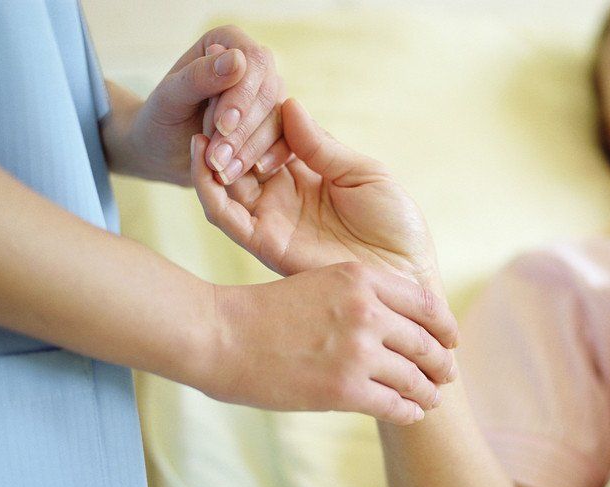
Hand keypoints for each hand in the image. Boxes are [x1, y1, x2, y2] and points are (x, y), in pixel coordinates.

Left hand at [123, 26, 286, 185]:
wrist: (163, 150)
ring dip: (251, 149)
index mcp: (229, 44)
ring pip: (279, 120)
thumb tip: (237, 59)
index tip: (222, 125)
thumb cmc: (161, 119)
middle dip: (243, 130)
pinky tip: (253, 171)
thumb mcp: (171, 97)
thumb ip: (200, 76)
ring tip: (223, 172)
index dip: (242, 96)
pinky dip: (271, 158)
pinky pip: (287, 141)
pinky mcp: (275, 126)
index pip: (253, 62)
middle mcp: (254, 66)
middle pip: (269, 93)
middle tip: (217, 160)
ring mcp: (267, 97)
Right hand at [190, 98, 440, 289]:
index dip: (256, 115)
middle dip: (227, 133)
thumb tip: (289, 104)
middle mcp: (284, 196)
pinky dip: (207, 188)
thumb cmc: (396, 225)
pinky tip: (202, 159)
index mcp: (308, 173)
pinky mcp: (266, 245)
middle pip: (241, 156)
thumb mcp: (363, 174)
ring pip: (224, 185)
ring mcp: (272, 220)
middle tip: (215, 108)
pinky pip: (226, 216)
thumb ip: (322, 146)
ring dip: (210, 157)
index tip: (245, 88)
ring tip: (204, 129)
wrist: (407, 276)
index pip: (268, 135)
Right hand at [204, 264, 457, 424]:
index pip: (426, 303)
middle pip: (426, 342)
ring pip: (414, 377)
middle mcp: (367, 311)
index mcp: (362, 278)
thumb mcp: (320, 282)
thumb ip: (361, 296)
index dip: (445, 325)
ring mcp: (358, 351)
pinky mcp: (345, 389)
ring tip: (430, 398)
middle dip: (441, 363)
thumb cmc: (266, 311)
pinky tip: (410, 413)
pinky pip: (394, 404)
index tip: (450, 339)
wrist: (223, 335)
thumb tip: (398, 322)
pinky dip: (408, 411)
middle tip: (447, 375)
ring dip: (428, 392)